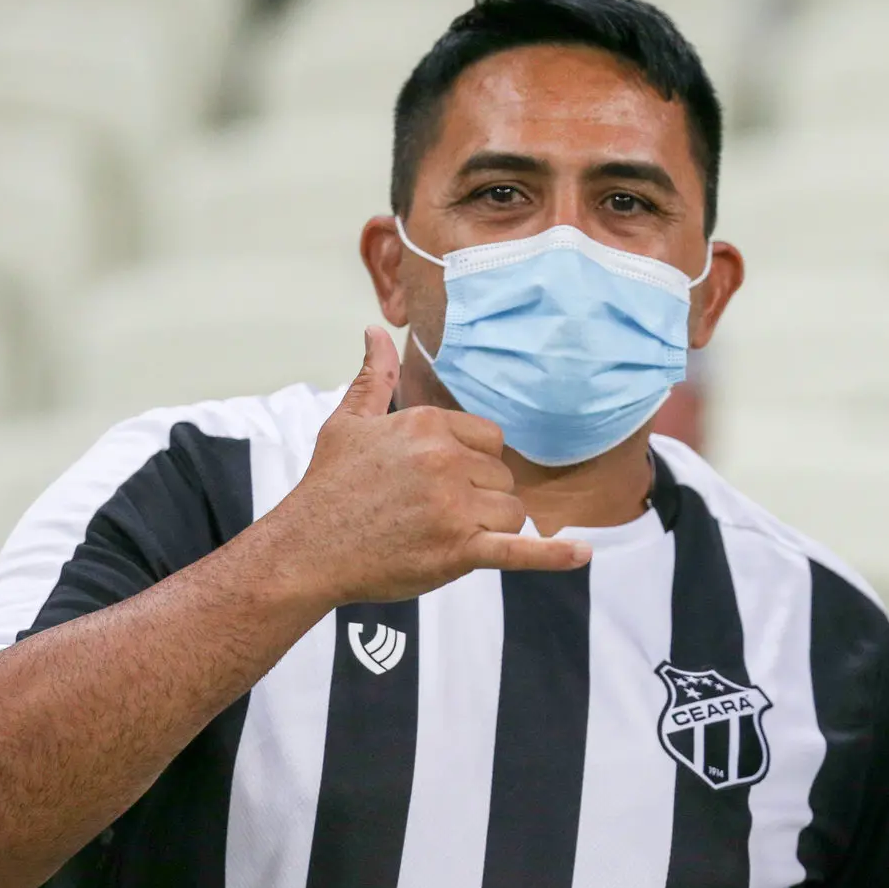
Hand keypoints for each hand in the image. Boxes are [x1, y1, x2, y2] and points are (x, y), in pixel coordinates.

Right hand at [268, 328, 590, 605]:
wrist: (307, 549)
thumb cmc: (328, 487)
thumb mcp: (348, 423)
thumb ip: (373, 378)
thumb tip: (375, 332)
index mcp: (428, 424)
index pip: (490, 441)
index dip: (473, 466)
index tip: (440, 483)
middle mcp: (446, 460)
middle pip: (502, 479)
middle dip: (480, 498)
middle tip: (432, 515)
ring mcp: (455, 506)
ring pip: (512, 514)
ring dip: (490, 528)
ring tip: (442, 536)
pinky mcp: (460, 551)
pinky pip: (520, 551)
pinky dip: (554, 555)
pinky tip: (581, 554)